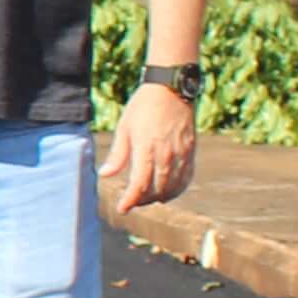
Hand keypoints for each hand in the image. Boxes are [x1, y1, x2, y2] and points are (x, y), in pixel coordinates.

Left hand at [103, 82, 198, 212]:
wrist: (171, 88)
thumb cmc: (143, 106)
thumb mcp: (124, 128)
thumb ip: (118, 155)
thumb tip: (105, 175)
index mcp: (146, 148)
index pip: (139, 184)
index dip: (130, 200)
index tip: (122, 208)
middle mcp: (166, 153)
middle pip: (158, 189)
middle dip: (144, 200)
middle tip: (134, 202)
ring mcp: (182, 152)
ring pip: (174, 186)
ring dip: (162, 196)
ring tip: (150, 199)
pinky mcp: (191, 149)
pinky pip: (187, 176)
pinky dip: (179, 187)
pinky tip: (170, 190)